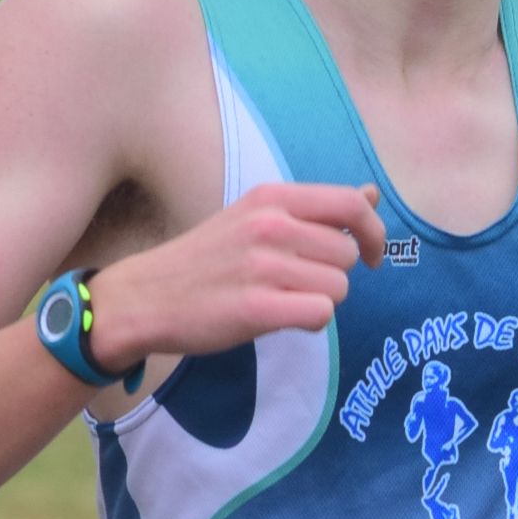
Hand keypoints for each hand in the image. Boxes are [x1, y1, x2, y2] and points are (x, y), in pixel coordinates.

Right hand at [94, 181, 386, 364]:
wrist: (145, 297)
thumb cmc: (205, 260)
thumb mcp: (255, 216)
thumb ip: (314, 210)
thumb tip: (371, 195)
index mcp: (271, 198)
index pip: (351, 204)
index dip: (373, 233)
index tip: (369, 256)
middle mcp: (269, 225)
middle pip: (346, 254)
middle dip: (333, 275)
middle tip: (298, 283)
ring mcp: (262, 267)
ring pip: (337, 288)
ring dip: (320, 301)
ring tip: (283, 300)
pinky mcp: (257, 309)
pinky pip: (320, 314)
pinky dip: (310, 322)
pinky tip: (283, 319)